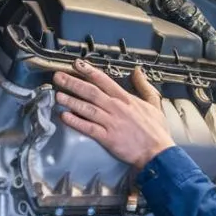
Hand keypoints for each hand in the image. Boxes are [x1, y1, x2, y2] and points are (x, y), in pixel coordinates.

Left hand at [53, 59, 175, 168]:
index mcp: (126, 99)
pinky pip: (88, 128)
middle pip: (91, 92)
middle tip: (58, 77)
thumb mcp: (154, 103)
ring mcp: (111, 122)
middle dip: (73, 83)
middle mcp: (116, 108)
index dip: (89, 71)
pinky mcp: (108, 138)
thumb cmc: (156, 130)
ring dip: (71, 101)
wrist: (157, 152)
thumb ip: (144, 86)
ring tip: (57, 95)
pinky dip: (76, 122)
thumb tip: (137, 70)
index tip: (76, 64)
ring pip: (87, 108)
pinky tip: (64, 117)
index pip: (104, 80)